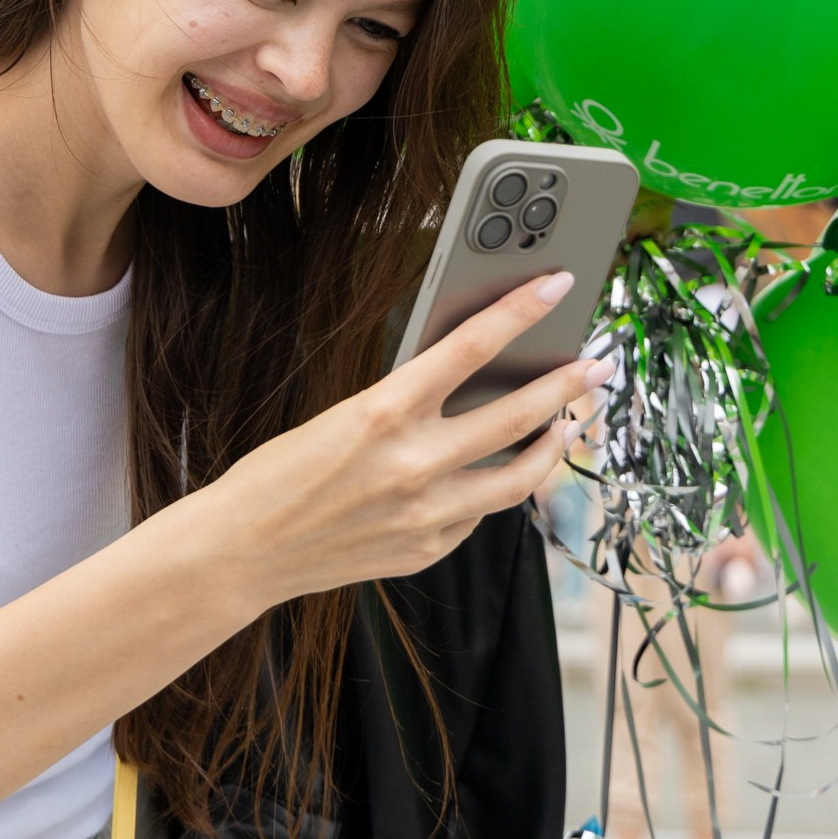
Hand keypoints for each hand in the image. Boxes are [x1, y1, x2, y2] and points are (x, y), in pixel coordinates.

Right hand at [200, 273, 611, 605]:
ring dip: (554, 445)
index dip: (521, 312)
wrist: (241, 552)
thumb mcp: (339, 415)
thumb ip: (406, 401)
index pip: (471, 348)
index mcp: (383, 414)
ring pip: (520, 478)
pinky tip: (495, 476)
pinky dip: (491, 490)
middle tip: (596, 366)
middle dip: (568, 387)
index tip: (557, 287)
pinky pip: (478, 516)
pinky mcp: (427, 551)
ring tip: (570, 425)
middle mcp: (413, 465)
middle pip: (518, 417)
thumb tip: (467, 379)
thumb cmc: (278, 474)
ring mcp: (426, 516)